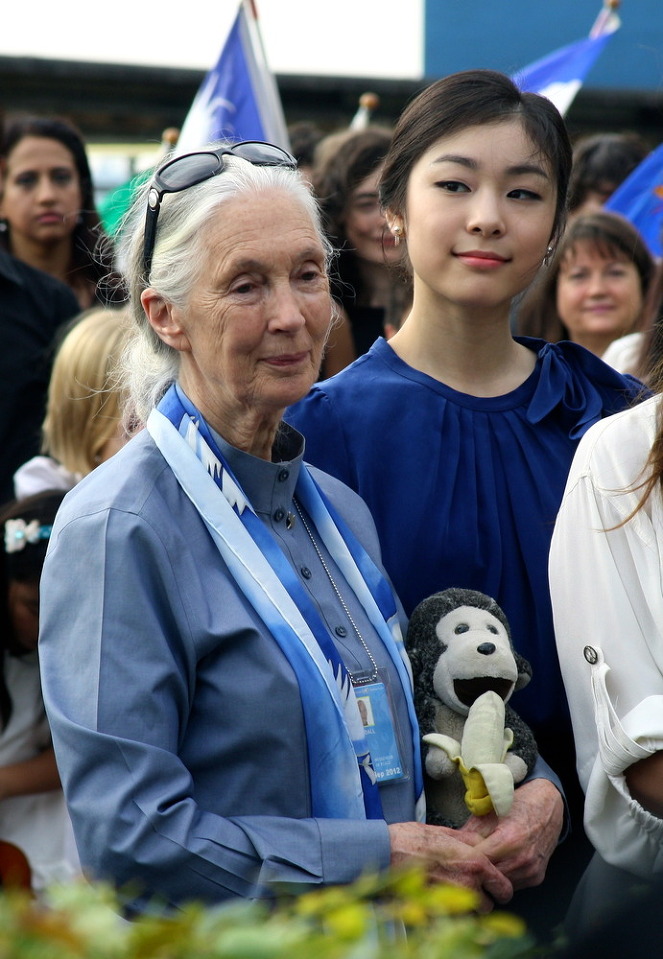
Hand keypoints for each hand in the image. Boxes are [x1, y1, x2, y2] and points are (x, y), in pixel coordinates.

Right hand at [388, 821, 512, 912]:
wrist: (386, 851)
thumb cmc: (413, 838)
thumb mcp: (446, 831)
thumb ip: (469, 841)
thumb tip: (482, 843)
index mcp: (476, 863)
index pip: (504, 888)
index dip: (501, 888)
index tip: (495, 887)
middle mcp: (468, 884)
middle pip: (489, 906)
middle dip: (482, 899)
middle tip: (470, 886)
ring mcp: (452, 900)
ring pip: (470, 914)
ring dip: (466, 906)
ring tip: (452, 891)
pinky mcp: (436, 909)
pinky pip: (451, 917)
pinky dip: (448, 910)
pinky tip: (438, 896)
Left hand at [457, 779, 563, 888]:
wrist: (548, 806)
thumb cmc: (516, 805)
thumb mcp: (489, 813)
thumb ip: (469, 832)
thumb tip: (450, 847)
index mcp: (509, 840)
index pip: (477, 862)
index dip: (463, 861)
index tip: (453, 859)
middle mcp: (522, 859)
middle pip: (488, 877)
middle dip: (474, 872)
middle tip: (463, 866)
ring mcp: (531, 871)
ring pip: (500, 886)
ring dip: (489, 878)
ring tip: (479, 866)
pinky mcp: (536, 877)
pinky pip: (513, 886)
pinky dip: (502, 878)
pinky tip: (496, 866)